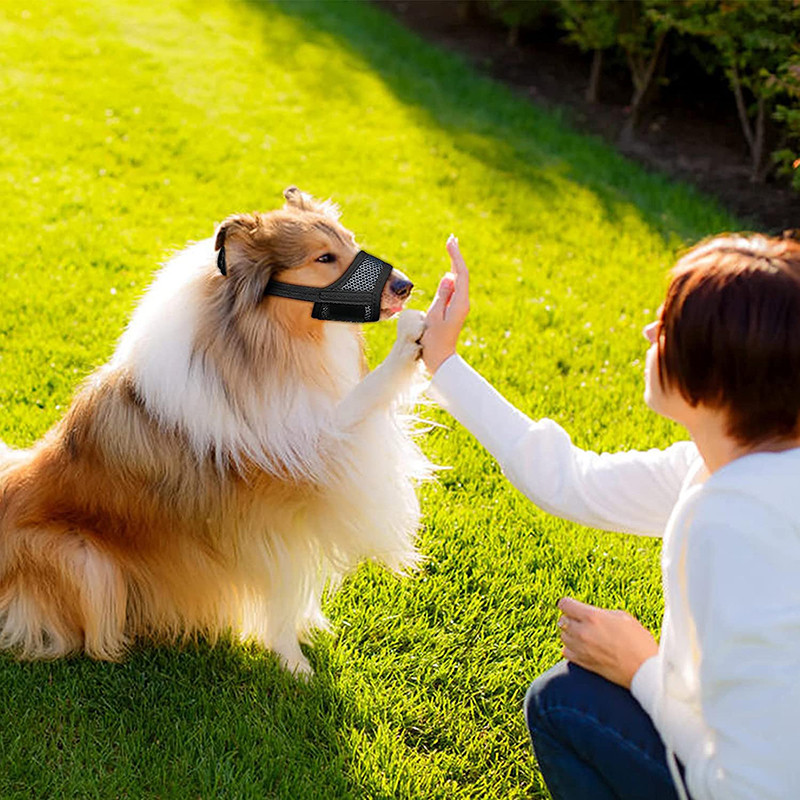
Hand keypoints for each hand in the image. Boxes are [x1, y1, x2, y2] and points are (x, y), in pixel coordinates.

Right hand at [421, 235, 469, 374]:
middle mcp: (462, 303)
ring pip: (458, 281)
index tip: (450, 242)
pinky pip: (454, 289)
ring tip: (451, 246)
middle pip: (461, 275)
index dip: (456, 256)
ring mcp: (459, 306)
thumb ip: (442, 294)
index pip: (460, 274)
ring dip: (454, 264)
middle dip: (456, 256)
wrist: (440, 358)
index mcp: (460, 303)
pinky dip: (451, 277)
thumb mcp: (435, 315)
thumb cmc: (434, 340)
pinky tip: (450, 269)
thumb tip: (448, 276)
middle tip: (452, 238)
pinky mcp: (454, 310)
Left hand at [557, 597, 657, 688]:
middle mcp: (583, 632)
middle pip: (562, 620)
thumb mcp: (623, 617)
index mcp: (593, 617)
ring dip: (571, 633)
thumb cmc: (639, 641)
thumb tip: (590, 613)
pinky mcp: (582, 663)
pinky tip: (583, 647)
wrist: (644, 670)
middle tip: (584, 622)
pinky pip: (566, 651)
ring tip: (586, 635)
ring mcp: (580, 648)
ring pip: (563, 636)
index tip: (574, 607)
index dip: (568, 604)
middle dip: (571, 619)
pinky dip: (571, 648)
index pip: (564, 604)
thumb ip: (601, 613)